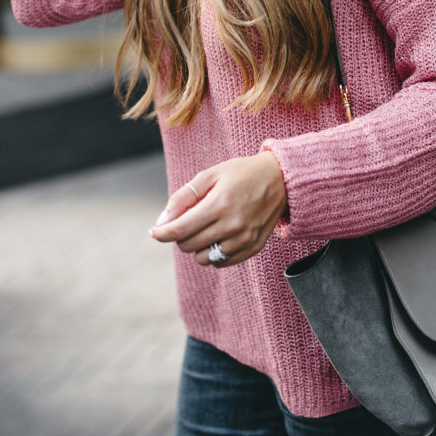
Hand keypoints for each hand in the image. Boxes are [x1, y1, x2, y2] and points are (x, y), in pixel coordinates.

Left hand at [148, 153, 287, 268]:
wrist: (282, 179)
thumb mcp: (210, 175)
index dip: (161, 233)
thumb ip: (183, 197)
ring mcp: (245, 239)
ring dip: (196, 246)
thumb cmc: (242, 174)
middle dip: (180, 235)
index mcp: (220, 204)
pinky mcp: (253, 248)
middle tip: (188, 220)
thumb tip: (162, 221)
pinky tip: (218, 235)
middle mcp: (233, 225)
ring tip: (205, 227)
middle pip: (188, 245)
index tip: (154, 231)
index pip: (180, 230)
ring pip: (203, 259)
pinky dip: (213, 252)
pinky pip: (221, 262)